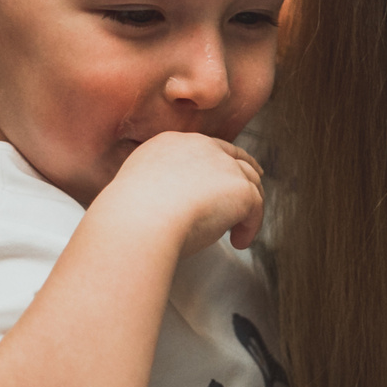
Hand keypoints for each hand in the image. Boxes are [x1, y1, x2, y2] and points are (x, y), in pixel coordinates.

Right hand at [100, 132, 265, 255]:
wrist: (139, 221)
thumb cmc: (131, 218)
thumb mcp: (140, 191)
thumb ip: (161, 189)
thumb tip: (174, 207)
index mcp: (171, 143)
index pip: (205, 149)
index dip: (218, 164)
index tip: (222, 178)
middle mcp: (200, 146)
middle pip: (233, 158)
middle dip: (246, 174)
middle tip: (251, 195)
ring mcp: (223, 165)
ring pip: (249, 182)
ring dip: (248, 208)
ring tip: (239, 232)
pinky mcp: (240, 188)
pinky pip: (255, 208)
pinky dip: (250, 228)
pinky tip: (238, 243)